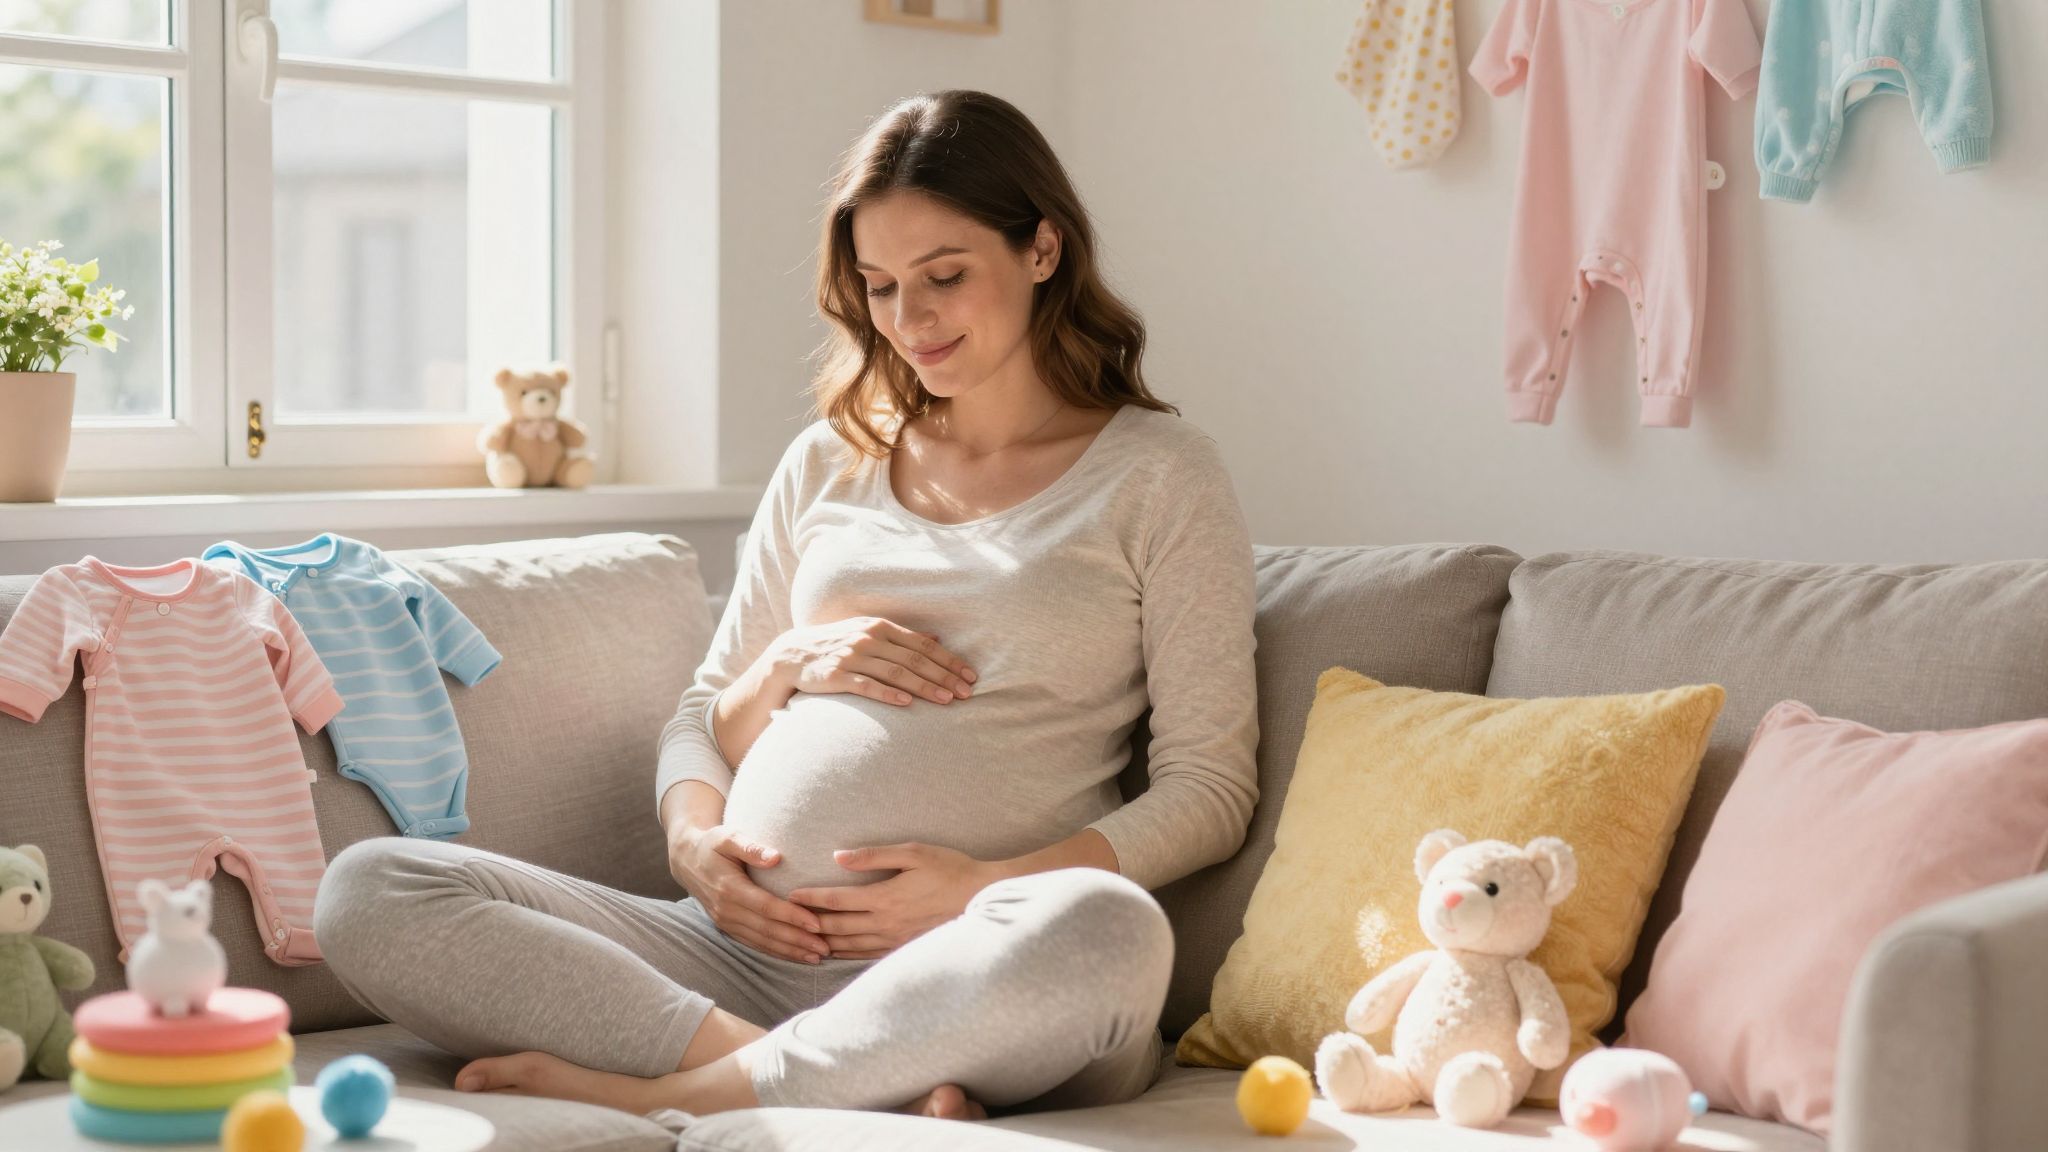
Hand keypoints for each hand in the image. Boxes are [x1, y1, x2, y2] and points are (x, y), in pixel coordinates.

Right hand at [668, 823, 830, 963]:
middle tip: (826, 947)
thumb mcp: (728, 836)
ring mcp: (725, 922)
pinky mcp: (727, 928)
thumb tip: (776, 857)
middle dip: (797, 940)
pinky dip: (776, 951)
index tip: (817, 923)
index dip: (792, 916)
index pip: (766, 907)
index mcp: (729, 888)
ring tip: (818, 956)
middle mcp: (726, 910)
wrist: (687, 860)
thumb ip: (750, 847)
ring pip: (762, 941)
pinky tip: (796, 955)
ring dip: (790, 951)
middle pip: (767, 929)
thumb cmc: (712, 844)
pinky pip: (754, 944)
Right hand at [767, 617, 976, 707]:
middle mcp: (867, 638)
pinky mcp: (836, 675)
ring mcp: (851, 656)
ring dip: (924, 687)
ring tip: (946, 700)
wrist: (792, 655)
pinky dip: (887, 693)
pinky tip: (906, 703)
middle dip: (944, 676)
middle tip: (966, 692)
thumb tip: (937, 640)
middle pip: (914, 659)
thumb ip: (901, 637)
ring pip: (895, 672)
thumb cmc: (837, 646)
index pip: (922, 645)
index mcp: (879, 627)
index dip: (949, 660)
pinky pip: (866, 685)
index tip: (970, 675)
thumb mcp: (868, 634)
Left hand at [789, 843, 1003, 959]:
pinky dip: (846, 954)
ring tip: (802, 938)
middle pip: (836, 927)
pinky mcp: (903, 947)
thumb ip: (873, 856)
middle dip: (809, 923)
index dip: (811, 898)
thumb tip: (838, 857)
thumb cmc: (948, 868)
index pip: (837, 901)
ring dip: (823, 942)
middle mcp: (885, 923)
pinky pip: (866, 955)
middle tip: (787, 919)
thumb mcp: (912, 852)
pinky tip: (835, 951)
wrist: (980, 896)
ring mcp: (894, 939)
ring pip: (849, 945)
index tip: (791, 895)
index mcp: (885, 897)